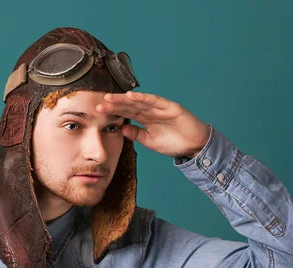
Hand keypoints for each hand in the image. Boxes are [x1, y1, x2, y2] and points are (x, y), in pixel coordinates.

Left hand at [96, 91, 210, 158]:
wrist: (194, 146)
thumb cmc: (174, 143)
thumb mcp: (149, 141)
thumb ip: (136, 134)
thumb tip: (121, 128)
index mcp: (145, 119)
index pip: (126, 113)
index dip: (113, 111)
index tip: (98, 112)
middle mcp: (151, 111)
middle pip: (129, 105)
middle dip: (114, 104)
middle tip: (100, 103)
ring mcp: (160, 107)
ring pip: (139, 101)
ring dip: (124, 99)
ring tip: (110, 98)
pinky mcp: (170, 107)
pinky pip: (155, 101)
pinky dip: (143, 98)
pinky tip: (131, 96)